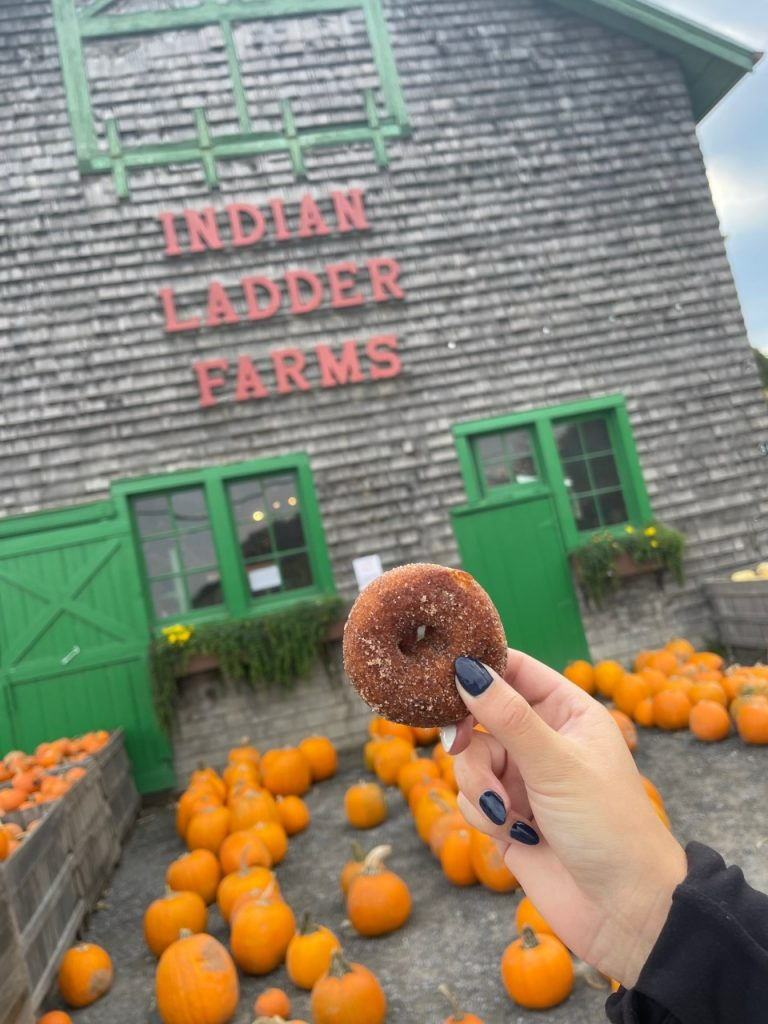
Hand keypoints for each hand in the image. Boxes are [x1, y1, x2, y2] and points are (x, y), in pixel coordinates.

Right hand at [446, 650, 686, 986]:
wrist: (625, 912)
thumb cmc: (608, 825)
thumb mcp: (557, 763)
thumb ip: (507, 716)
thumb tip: (467, 669)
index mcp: (568, 712)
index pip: (515, 670)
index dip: (482, 668)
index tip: (446, 673)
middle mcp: (543, 741)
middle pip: (481, 716)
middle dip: (471, 737)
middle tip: (458, 744)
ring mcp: (524, 780)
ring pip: (470, 760)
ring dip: (479, 785)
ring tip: (505, 812)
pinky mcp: (506, 818)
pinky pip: (471, 799)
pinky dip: (484, 815)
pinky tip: (515, 834)